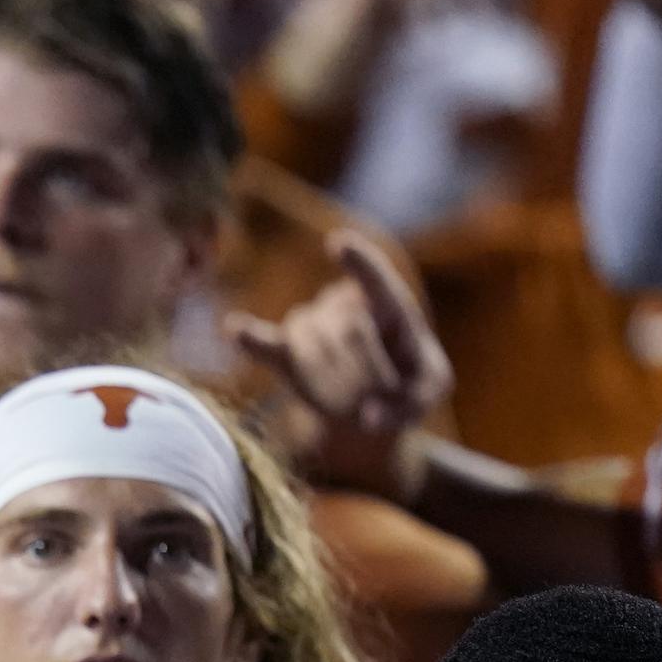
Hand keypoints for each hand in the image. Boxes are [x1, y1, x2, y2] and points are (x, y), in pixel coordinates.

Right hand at [228, 234, 450, 500]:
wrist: (368, 399)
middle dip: (368, 377)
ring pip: (316, 351)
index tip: (337, 244)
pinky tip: (234, 329)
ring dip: (335, 389)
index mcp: (389, 304)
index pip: (375, 279)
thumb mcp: (427, 395)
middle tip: (379, 412)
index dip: (359, 263)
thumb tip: (369, 418)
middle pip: (350, 334)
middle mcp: (344, 304)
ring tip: (351, 412)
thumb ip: (410, 406)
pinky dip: (252, 339)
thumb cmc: (408, 387)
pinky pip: (266, 345)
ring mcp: (310, 325)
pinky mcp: (283, 353)